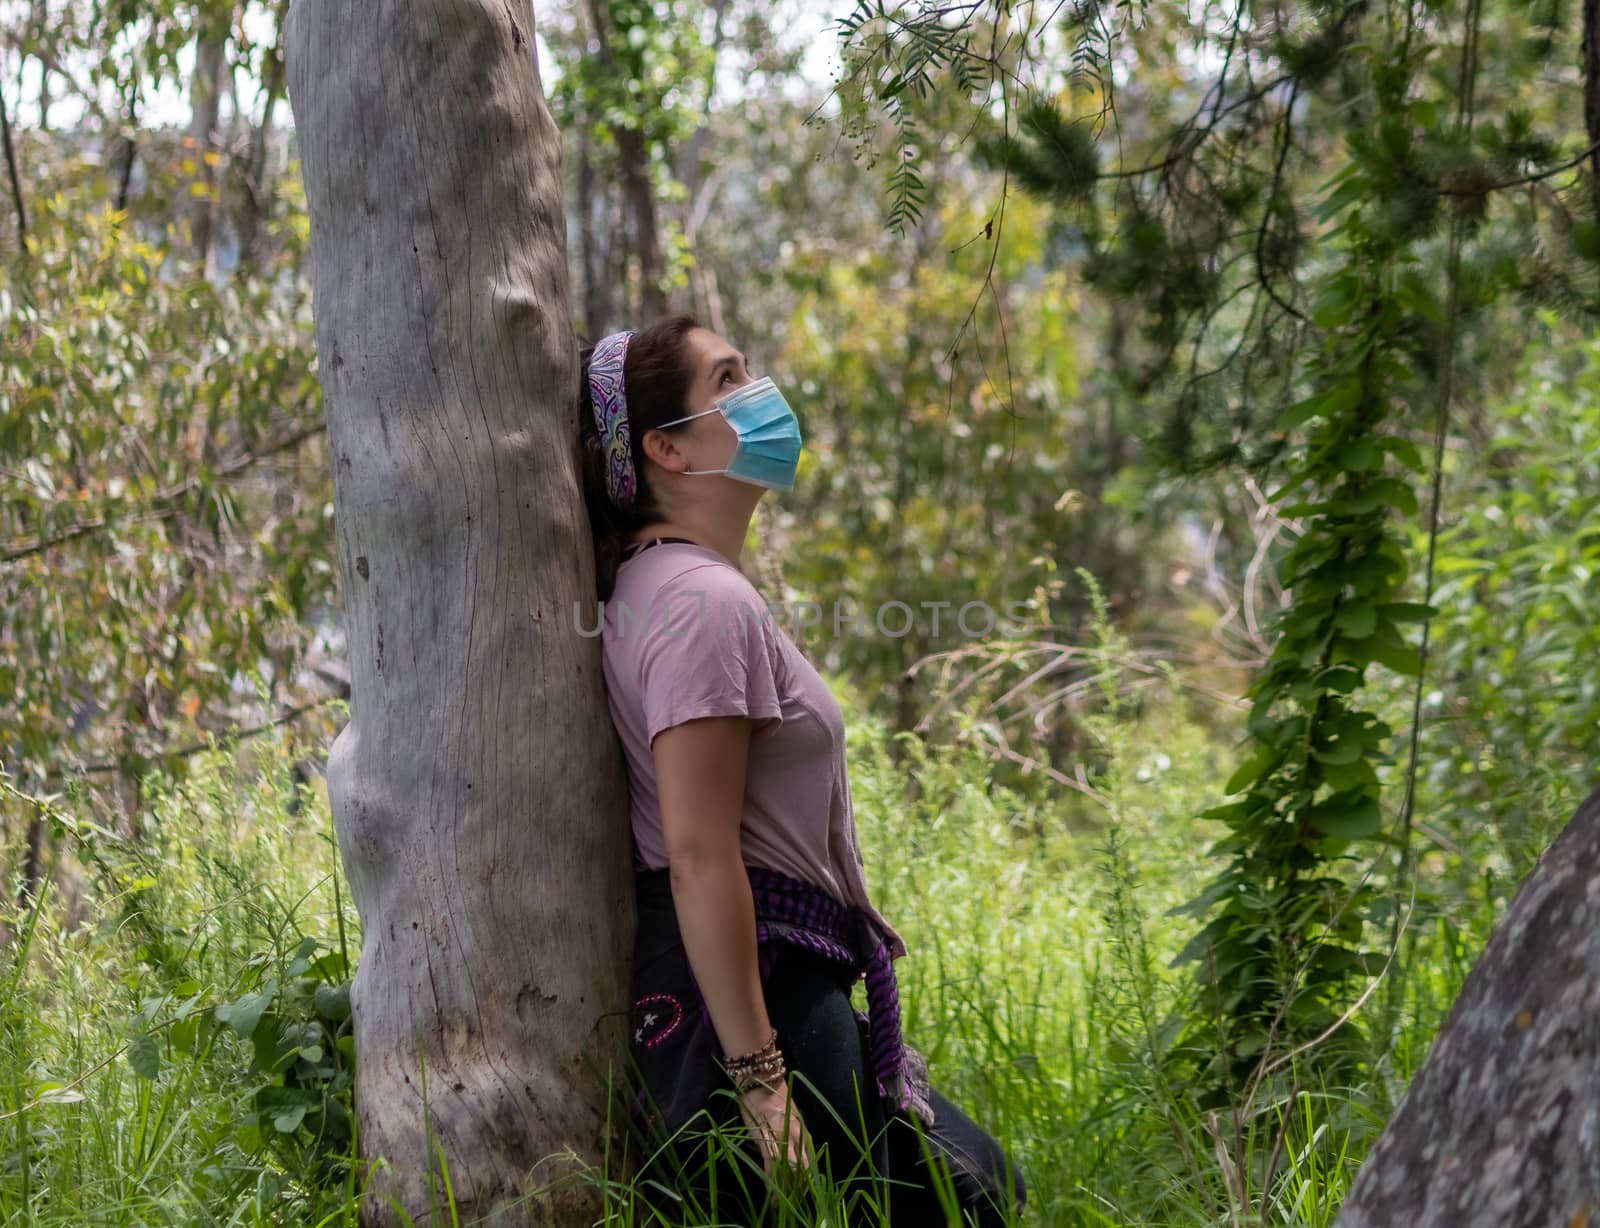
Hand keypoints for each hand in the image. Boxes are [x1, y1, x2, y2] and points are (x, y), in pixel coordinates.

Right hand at [736, 1079, 812, 1193]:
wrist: (760, 1079)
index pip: (810, 1161)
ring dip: (786, 1190)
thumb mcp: (787, 1116)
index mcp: (803, 1131)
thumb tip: (790, 1151)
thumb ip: (791, 1134)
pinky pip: (773, 1168)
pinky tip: (771, 1195)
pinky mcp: (767, 1141)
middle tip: (792, 1203)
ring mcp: (784, 1139)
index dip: (807, 1180)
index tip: (803, 1193)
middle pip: (803, 1169)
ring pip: (790, 1172)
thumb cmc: (771, 1096)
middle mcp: (798, 1136)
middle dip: (799, 1189)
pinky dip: (772, 1183)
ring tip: (779, 1205)